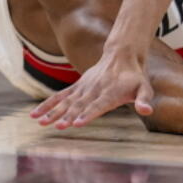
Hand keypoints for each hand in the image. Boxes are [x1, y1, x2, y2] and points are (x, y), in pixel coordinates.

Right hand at [30, 44, 153, 128]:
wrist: (122, 56)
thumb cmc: (135, 78)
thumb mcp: (145, 87)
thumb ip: (144, 100)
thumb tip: (147, 111)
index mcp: (111, 92)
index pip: (99, 105)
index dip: (88, 114)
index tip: (78, 123)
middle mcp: (95, 90)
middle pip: (80, 105)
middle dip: (68, 116)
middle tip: (59, 127)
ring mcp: (83, 88)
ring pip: (67, 101)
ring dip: (54, 112)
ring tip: (42, 123)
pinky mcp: (76, 87)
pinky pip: (59, 96)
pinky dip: (47, 104)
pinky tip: (35, 115)